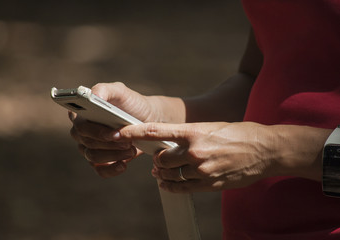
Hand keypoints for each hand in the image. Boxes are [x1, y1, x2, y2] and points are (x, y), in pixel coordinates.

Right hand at [69, 82, 157, 177]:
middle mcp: (81, 131)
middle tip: (128, 141)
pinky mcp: (100, 161)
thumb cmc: (131, 103)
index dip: (95, 131)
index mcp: (81, 113)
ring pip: (93, 156)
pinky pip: (100, 170)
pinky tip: (124, 165)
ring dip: (113, 155)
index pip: (79, 124)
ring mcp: (89, 147)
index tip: (112, 133)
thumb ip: (105, 89)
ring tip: (131, 149)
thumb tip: (91, 96)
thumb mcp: (120, 91)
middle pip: (87, 142)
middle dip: (109, 143)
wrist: (148, 119)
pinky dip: (112, 169)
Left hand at [116, 122, 327, 192]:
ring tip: (162, 170)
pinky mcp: (209, 184)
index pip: (156, 131)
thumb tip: (169, 144)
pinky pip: (181, 188)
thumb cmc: (239, 134)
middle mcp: (195, 151)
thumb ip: (188, 136)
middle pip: (161, 158)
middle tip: (158, 157)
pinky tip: (166, 183)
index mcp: (194, 131)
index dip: (134, 132)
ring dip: (163, 173)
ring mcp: (202, 170)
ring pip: (169, 174)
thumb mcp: (211, 127)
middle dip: (157, 158)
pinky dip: (170, 186)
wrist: (266, 150)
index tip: (118, 133)